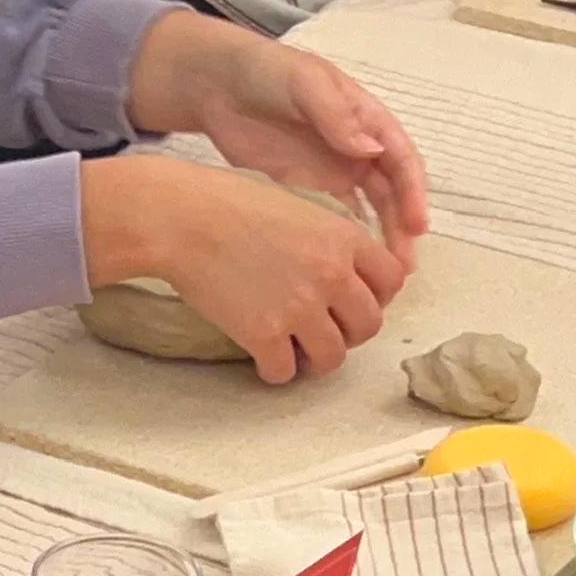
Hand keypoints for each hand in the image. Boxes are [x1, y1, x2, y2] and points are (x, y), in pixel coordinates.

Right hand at [81, 154, 406, 382]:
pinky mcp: (264, 334)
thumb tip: (339, 267)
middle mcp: (331, 274)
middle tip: (324, 330)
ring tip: (295, 351)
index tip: (353, 302)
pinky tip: (263, 359)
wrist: (183, 219)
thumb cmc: (228, 202)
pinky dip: (275, 371)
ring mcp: (299, 307)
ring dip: (316, 359)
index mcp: (343, 237)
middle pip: (368, 326)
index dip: (376, 297)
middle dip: (348, 333)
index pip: (391, 281)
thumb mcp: (297, 205)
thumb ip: (326, 237)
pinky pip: (285, 372)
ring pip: (333, 358)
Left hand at [127, 14, 428, 268]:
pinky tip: (347, 269)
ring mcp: (333, 172)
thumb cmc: (266, 72)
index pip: (401, 159)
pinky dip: (346, 243)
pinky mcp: (307, 191)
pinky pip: (334, 221)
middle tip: (402, 267)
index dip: (412, 192)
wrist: (218, 86)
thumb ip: (335, 115)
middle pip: (390, 193)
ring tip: (384, 277)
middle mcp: (357, 149)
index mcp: (366, 119)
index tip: (416, 225)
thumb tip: (370, 149)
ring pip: (368, 212)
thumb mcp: (304, 83)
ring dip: (379, 241)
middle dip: (401, 228)